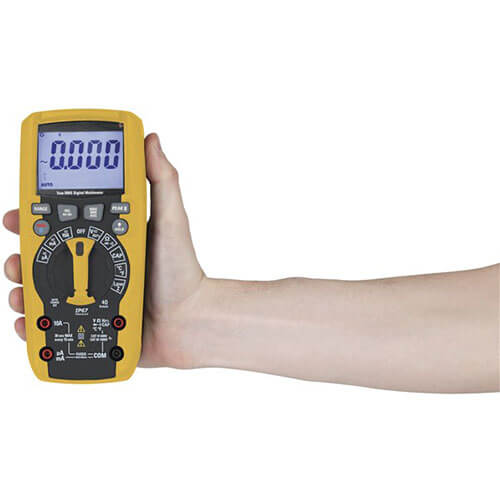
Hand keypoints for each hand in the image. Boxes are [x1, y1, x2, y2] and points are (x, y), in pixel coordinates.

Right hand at [4, 134, 206, 368]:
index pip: (66, 218)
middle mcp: (99, 261)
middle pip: (48, 252)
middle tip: (18, 258)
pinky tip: (29, 322)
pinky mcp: (91, 320)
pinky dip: (35, 322)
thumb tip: (151, 139)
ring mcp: (93, 293)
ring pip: (44, 286)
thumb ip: (161, 180)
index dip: (36, 215)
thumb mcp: (172, 221)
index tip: (17, 213)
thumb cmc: (183, 272)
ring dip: (23, 287)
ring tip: (21, 292)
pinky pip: (55, 321)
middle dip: (24, 252)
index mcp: (111, 235)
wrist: (189, 322)